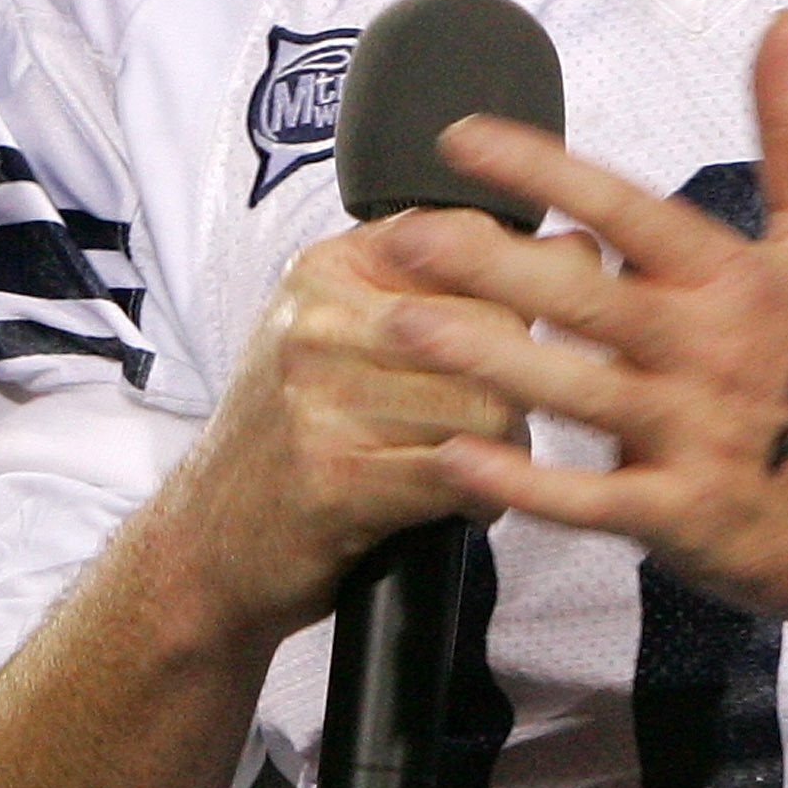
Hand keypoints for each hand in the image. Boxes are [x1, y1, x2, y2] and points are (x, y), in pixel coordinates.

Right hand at [165, 210, 534, 643]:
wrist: (206, 545)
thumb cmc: (296, 438)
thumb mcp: (353, 335)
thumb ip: (455, 288)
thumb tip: (581, 245)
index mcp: (330, 269)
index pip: (469, 242)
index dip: (524, 289)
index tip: (530, 327)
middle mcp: (320, 321)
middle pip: (494, 326)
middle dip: (518, 383)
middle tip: (495, 420)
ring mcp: (321, 398)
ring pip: (488, 405)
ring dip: (502, 450)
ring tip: (467, 466)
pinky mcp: (335, 477)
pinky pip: (459, 472)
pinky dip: (477, 499)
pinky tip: (456, 504)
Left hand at [389, 10, 787, 619]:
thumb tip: (784, 26)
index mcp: (731, 274)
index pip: (626, 206)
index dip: (542, 168)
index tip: (461, 137)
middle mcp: (708, 346)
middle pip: (584, 297)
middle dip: (488, 263)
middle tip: (401, 234)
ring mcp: (695, 432)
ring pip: (574, 390)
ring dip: (483, 357)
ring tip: (398, 325)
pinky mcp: (685, 512)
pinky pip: (592, 498)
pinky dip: (524, 484)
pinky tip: (456, 455)